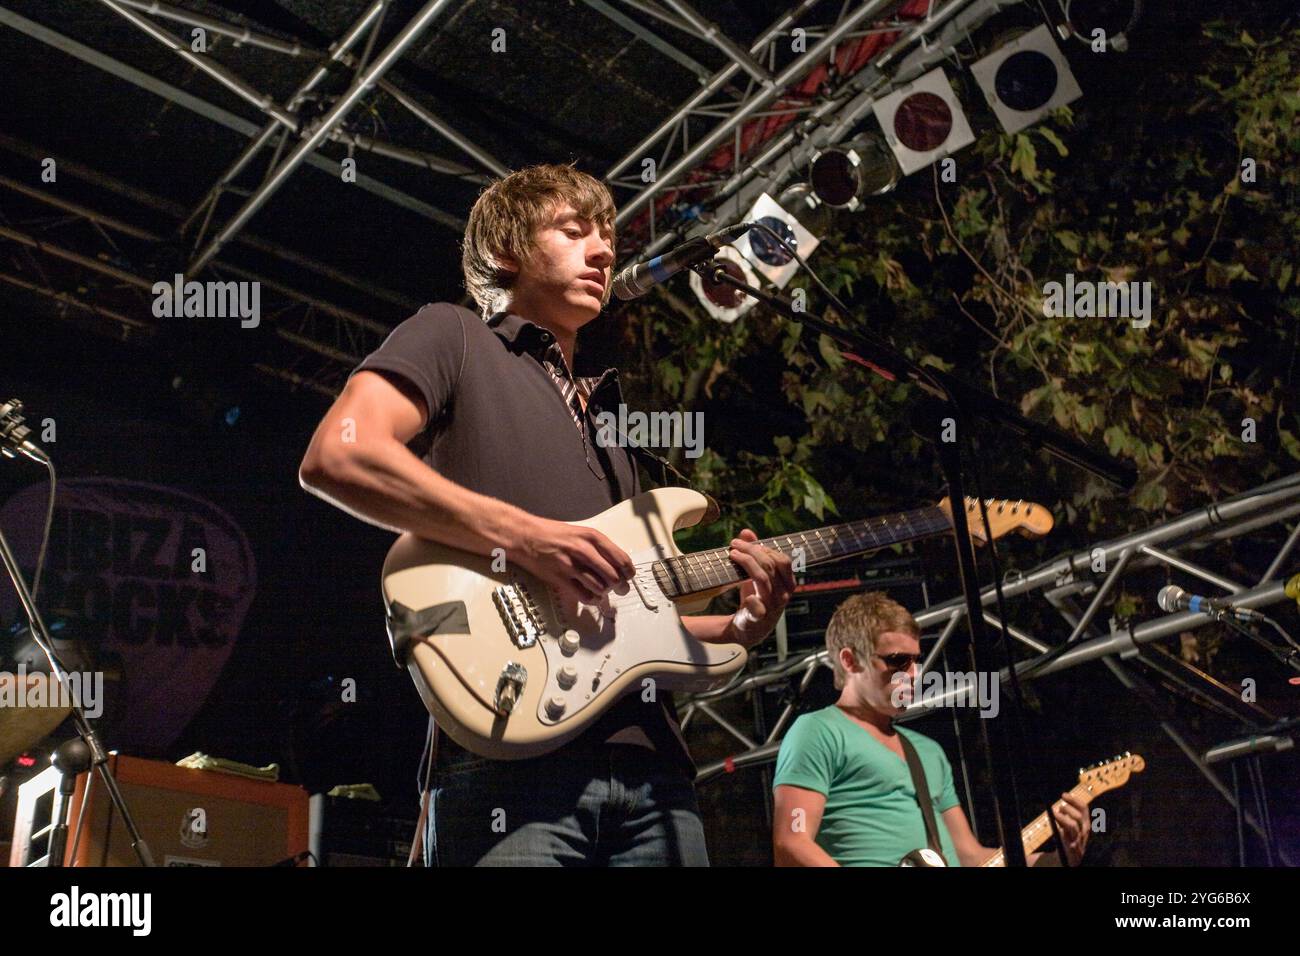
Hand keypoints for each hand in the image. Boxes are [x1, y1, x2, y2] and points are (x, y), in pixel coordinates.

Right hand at [511, 515, 634, 604]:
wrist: (524, 535)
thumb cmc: (551, 534)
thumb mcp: (579, 533)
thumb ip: (597, 547)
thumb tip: (615, 565)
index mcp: (592, 537)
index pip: (621, 559)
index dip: (628, 572)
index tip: (628, 577)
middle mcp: (584, 550)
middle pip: (613, 576)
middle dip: (620, 586)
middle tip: (620, 590)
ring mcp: (571, 565)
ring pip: (600, 587)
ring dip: (604, 593)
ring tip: (603, 592)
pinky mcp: (560, 578)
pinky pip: (583, 595)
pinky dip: (591, 599)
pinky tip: (591, 597)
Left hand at [725, 529, 795, 648]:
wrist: (750, 629)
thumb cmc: (756, 598)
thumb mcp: (756, 574)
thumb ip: (754, 553)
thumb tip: (746, 532)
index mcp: (787, 583)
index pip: (783, 560)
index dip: (765, 549)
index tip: (746, 543)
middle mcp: (783, 594)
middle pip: (770, 566)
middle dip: (751, 551)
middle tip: (734, 544)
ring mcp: (772, 607)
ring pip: (763, 579)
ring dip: (747, 563)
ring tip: (732, 554)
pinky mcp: (759, 618)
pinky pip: (758, 606)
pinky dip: (751, 597)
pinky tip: (740, 585)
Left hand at [1053, 792, 1089, 865]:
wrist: (1071, 856)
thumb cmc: (1069, 836)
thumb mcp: (1068, 823)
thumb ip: (1065, 815)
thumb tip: (1059, 804)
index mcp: (1085, 821)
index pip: (1083, 808)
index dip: (1074, 800)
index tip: (1063, 795)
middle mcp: (1084, 829)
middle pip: (1078, 816)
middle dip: (1067, 809)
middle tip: (1058, 807)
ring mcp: (1080, 838)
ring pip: (1073, 826)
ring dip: (1063, 818)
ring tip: (1055, 815)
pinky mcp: (1074, 848)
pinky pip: (1072, 841)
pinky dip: (1068, 837)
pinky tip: (1061, 833)